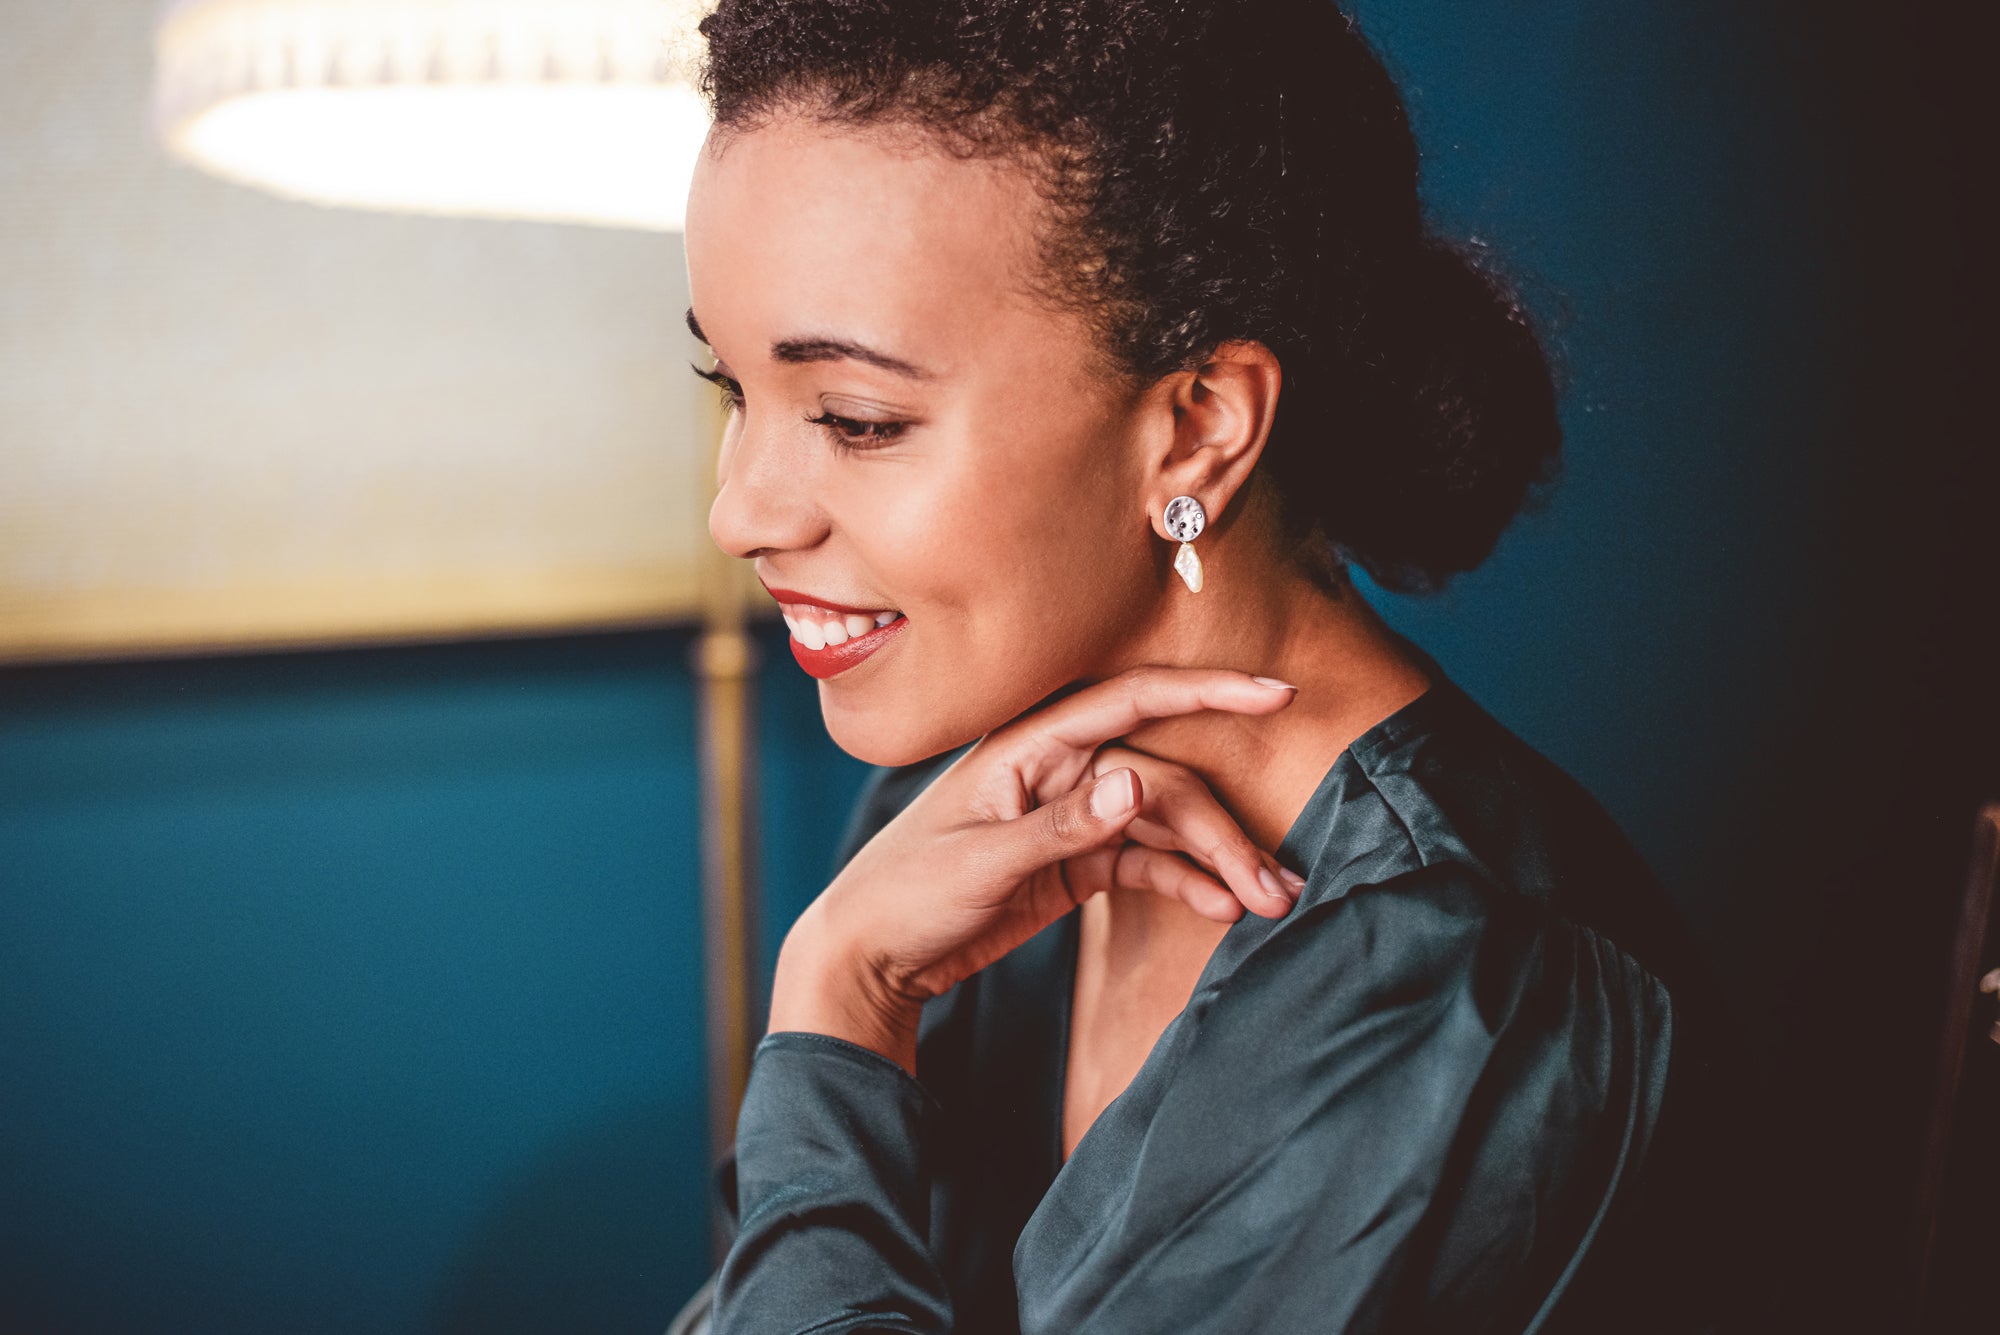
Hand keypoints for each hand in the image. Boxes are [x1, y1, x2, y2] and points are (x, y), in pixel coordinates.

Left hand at [770, 666, 1305, 1073]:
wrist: (869, 957)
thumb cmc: (906, 893)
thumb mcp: (980, 862)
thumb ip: (1062, 825)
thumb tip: (1139, 783)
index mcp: (1029, 747)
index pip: (1133, 702)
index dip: (1207, 692)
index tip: (1275, 694)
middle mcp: (1058, 771)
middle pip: (1164, 781)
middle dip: (1223, 828)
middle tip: (1276, 882)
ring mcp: (1071, 817)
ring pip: (1164, 825)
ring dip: (1217, 861)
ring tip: (1269, 903)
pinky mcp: (1075, 864)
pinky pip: (1146, 862)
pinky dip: (1185, 882)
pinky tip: (1221, 907)